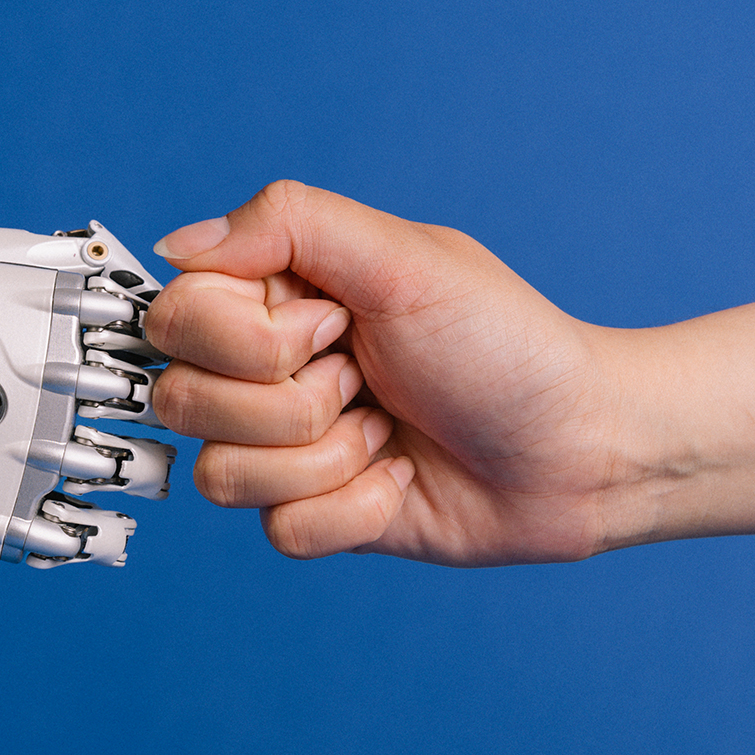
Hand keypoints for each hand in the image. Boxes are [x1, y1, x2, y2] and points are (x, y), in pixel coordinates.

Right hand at [147, 180, 646, 565]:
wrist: (578, 450)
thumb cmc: (505, 344)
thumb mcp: (403, 259)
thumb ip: (286, 224)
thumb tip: (175, 247)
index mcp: (272, 295)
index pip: (177, 318)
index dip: (251, 337)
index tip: (335, 322)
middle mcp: (264, 369)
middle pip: (184, 401)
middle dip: (294, 401)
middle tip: (368, 378)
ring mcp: (283, 446)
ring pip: (222, 477)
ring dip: (327, 458)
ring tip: (385, 431)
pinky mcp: (312, 513)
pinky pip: (279, 531)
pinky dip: (354, 509)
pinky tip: (399, 479)